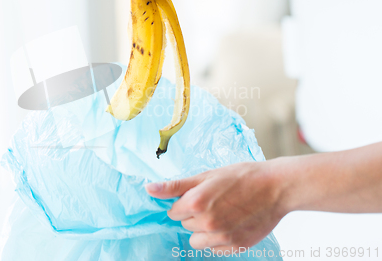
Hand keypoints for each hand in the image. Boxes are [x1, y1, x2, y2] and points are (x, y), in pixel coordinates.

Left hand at [145, 159, 288, 251]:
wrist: (275, 187)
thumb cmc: (241, 176)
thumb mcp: (206, 175)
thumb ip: (175, 186)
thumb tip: (149, 189)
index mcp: (196, 203)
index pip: (173, 212)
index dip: (184, 202)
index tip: (198, 195)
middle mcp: (207, 223)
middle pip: (185, 225)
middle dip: (194, 214)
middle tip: (213, 201)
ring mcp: (222, 237)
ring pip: (196, 240)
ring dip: (203, 230)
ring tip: (221, 213)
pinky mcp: (235, 246)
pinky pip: (214, 249)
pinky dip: (218, 239)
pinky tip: (230, 223)